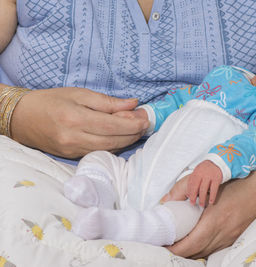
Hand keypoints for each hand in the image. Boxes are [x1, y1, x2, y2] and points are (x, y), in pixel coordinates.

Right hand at [11, 87, 148, 157]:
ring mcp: (73, 150)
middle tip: (145, 123)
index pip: (112, 125)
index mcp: (75, 118)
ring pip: (109, 149)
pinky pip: (100, 152)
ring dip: (127, 141)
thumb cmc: (50, 101)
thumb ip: (107, 102)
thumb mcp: (78, 94)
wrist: (22, 118)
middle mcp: (74, 138)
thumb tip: (132, 103)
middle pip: (114, 140)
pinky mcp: (72, 156)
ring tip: (136, 129)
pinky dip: (114, 145)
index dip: (133, 124)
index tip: (145, 118)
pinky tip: (121, 137)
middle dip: (134, 133)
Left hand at [165, 178, 255, 258]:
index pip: (191, 244)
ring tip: (179, 244)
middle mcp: (223, 234)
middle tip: (167, 246)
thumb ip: (188, 194)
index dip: (175, 249)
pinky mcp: (235, 238)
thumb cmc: (237, 185)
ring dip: (191, 251)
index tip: (164, 246)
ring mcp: (230, 237)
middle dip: (180, 252)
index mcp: (215, 221)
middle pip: (197, 251)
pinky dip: (203, 248)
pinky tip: (196, 242)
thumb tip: (167, 201)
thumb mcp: (210, 188)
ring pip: (206, 252)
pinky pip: (215, 248)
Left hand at [187, 161, 221, 206]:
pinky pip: (214, 189)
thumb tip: (189, 191)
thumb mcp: (199, 170)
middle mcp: (202, 174)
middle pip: (196, 187)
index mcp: (196, 172)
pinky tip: (211, 202)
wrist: (219, 162)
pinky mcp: (217, 178)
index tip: (189, 198)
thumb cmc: (207, 168)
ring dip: (202, 198)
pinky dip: (212, 196)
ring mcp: (210, 176)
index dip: (189, 192)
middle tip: (192, 203)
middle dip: (193, 196)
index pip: (191, 183)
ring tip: (201, 205)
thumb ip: (194, 179)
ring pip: (204, 189)